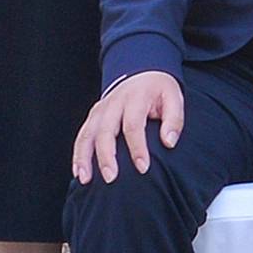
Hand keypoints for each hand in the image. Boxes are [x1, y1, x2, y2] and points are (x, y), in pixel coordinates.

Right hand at [72, 69, 184, 184]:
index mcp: (135, 98)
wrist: (142, 73)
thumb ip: (174, 120)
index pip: (133, 125)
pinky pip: (82, 136)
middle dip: (106, 156)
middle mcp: (113, 104)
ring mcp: (100, 110)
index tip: (143, 168)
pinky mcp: (93, 117)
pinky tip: (79, 172)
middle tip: (111, 178)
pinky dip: (78, 154)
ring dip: (84, 158)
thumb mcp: (174, 98)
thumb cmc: (159, 91)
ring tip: (85, 179)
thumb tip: (169, 143)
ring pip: (87, 135)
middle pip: (105, 131)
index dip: (137, 148)